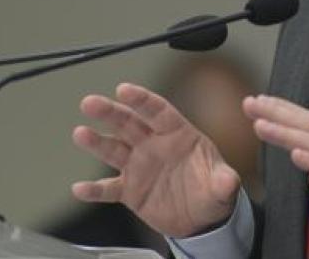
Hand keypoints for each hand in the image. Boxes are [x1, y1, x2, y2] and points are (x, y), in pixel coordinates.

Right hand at [71, 82, 240, 237]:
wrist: (201, 219)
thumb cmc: (211, 190)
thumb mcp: (222, 185)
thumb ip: (223, 181)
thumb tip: (229, 181)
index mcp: (177, 134)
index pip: (157, 111)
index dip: (141, 100)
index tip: (123, 89)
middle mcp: (153, 145)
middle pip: (128, 123)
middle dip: (109, 112)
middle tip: (90, 103)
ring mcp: (139, 166)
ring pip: (114, 150)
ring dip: (96, 142)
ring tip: (80, 133)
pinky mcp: (129, 190)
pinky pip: (108, 189)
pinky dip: (94, 190)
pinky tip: (80, 188)